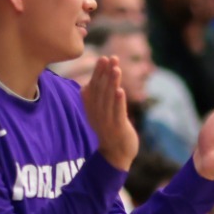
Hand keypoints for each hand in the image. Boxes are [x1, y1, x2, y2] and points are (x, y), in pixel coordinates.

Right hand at [84, 55, 140, 171]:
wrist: (115, 155)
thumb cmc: (109, 130)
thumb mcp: (100, 112)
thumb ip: (98, 97)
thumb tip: (93, 80)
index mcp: (91, 109)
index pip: (93, 87)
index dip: (98, 73)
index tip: (103, 58)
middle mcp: (97, 114)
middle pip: (100, 91)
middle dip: (105, 73)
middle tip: (110, 58)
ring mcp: (106, 122)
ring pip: (109, 100)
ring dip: (113, 83)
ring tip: (116, 69)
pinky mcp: (117, 129)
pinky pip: (117, 113)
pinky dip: (119, 102)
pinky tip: (121, 91)